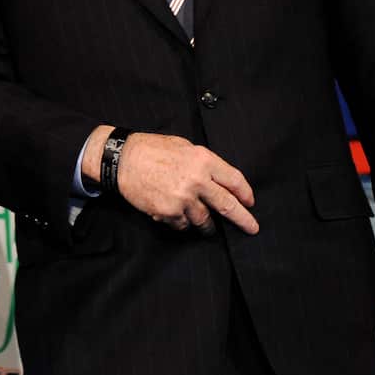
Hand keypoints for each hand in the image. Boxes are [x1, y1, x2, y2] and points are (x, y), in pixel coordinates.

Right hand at [90, 130, 258, 234]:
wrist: (121, 160)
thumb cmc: (152, 149)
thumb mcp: (183, 146)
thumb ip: (204, 163)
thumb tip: (220, 180)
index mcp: (203, 160)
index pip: (235, 181)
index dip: (245, 194)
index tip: (249, 203)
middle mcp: (196, 181)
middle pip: (228, 206)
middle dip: (243, 220)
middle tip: (252, 228)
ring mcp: (182, 199)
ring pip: (204, 220)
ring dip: (206, 224)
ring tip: (206, 225)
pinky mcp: (168, 212)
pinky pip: (183, 225)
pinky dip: (182, 222)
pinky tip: (175, 213)